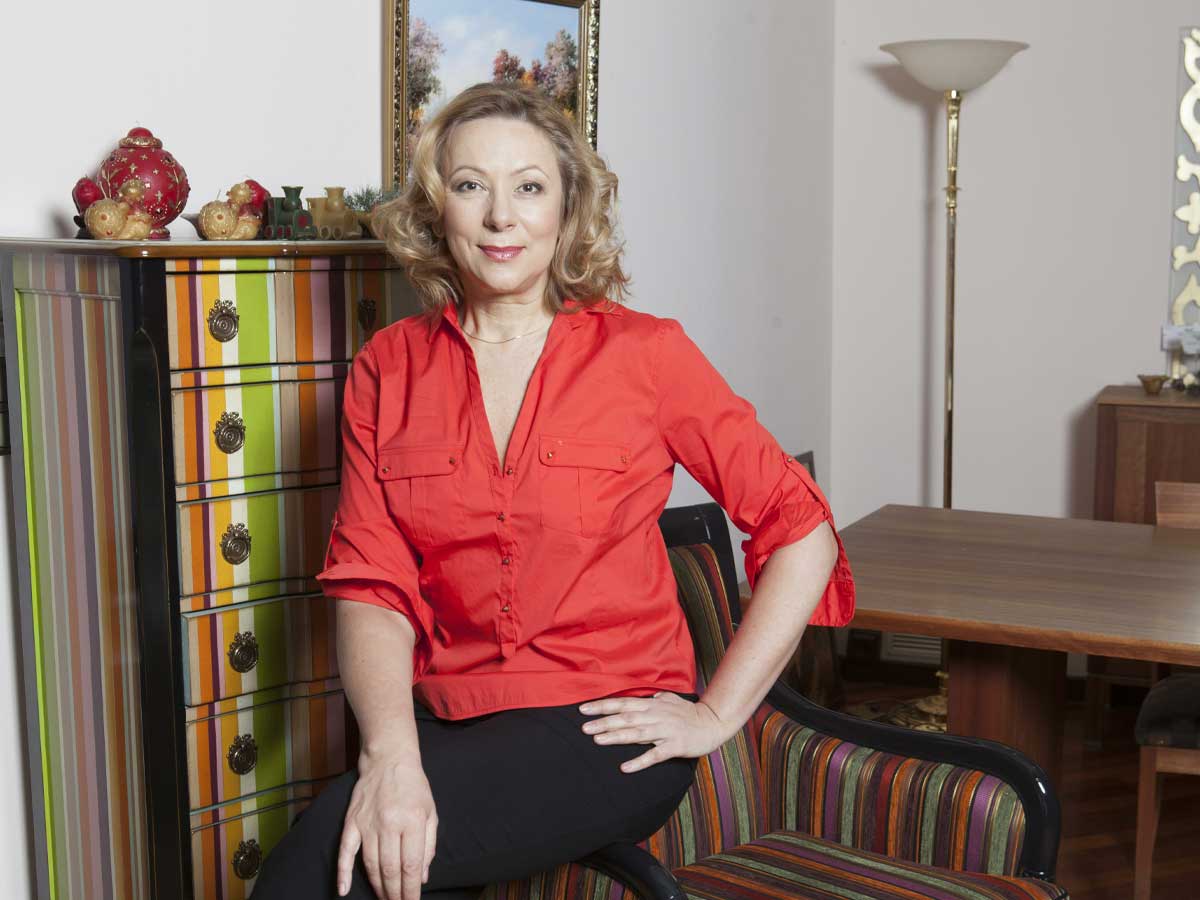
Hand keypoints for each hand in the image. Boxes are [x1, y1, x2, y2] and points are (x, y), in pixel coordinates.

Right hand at [337, 749, 437, 899]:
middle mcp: (389, 824)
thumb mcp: (431, 812)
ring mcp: (368, 823)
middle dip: (395, 894)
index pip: (411, 865)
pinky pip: (345, 851)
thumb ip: (429, 845)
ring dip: (378, 887)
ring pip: (371, 865)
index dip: (411, 889)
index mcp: (413, 821)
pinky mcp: (352, 821)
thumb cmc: (414, 786)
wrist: (389, 759)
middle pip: (390, 870)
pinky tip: (343, 890)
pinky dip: (343, 872)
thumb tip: (422, 877)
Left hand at [578, 692, 729, 772]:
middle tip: (583, 727)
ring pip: (636, 734)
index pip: (623, 703)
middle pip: (625, 718)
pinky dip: (639, 761)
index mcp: (652, 705)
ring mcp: (665, 731)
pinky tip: (625, 767)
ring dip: (616, 737)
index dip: (603, 706)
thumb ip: (660, 698)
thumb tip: (651, 696)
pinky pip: (655, 755)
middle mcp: (655, 715)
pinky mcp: (675, 746)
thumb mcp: (673, 700)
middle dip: (603, 722)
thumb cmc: (691, 713)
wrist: (714, 723)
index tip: (583, 709)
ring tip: (597, 741)